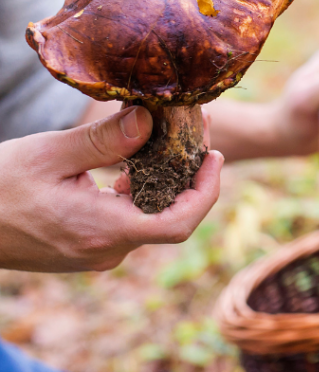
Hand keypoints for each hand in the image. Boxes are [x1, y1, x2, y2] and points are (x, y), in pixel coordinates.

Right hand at [0, 107, 223, 272]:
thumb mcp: (51, 155)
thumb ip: (105, 140)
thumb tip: (150, 119)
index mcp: (104, 230)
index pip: (179, 223)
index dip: (207, 191)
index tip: (215, 156)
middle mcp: (107, 249)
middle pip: (171, 216)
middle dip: (190, 175)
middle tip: (197, 133)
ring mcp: (98, 251)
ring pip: (150, 216)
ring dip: (167, 180)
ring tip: (173, 138)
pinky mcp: (88, 246)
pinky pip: (130, 219)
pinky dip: (142, 191)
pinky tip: (136, 163)